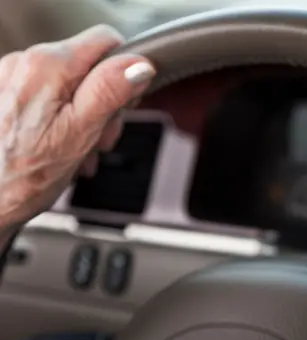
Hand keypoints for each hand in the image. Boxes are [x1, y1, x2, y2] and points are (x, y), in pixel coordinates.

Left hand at [0, 25, 154, 226]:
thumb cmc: (22, 177)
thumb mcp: (79, 134)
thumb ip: (109, 92)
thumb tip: (138, 65)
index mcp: (48, 66)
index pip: (108, 41)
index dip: (125, 73)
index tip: (123, 105)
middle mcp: (26, 63)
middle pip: (91, 65)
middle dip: (105, 102)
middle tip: (99, 137)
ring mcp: (14, 77)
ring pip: (74, 82)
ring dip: (86, 115)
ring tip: (79, 147)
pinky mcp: (8, 93)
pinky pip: (51, 95)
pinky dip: (64, 118)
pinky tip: (62, 145)